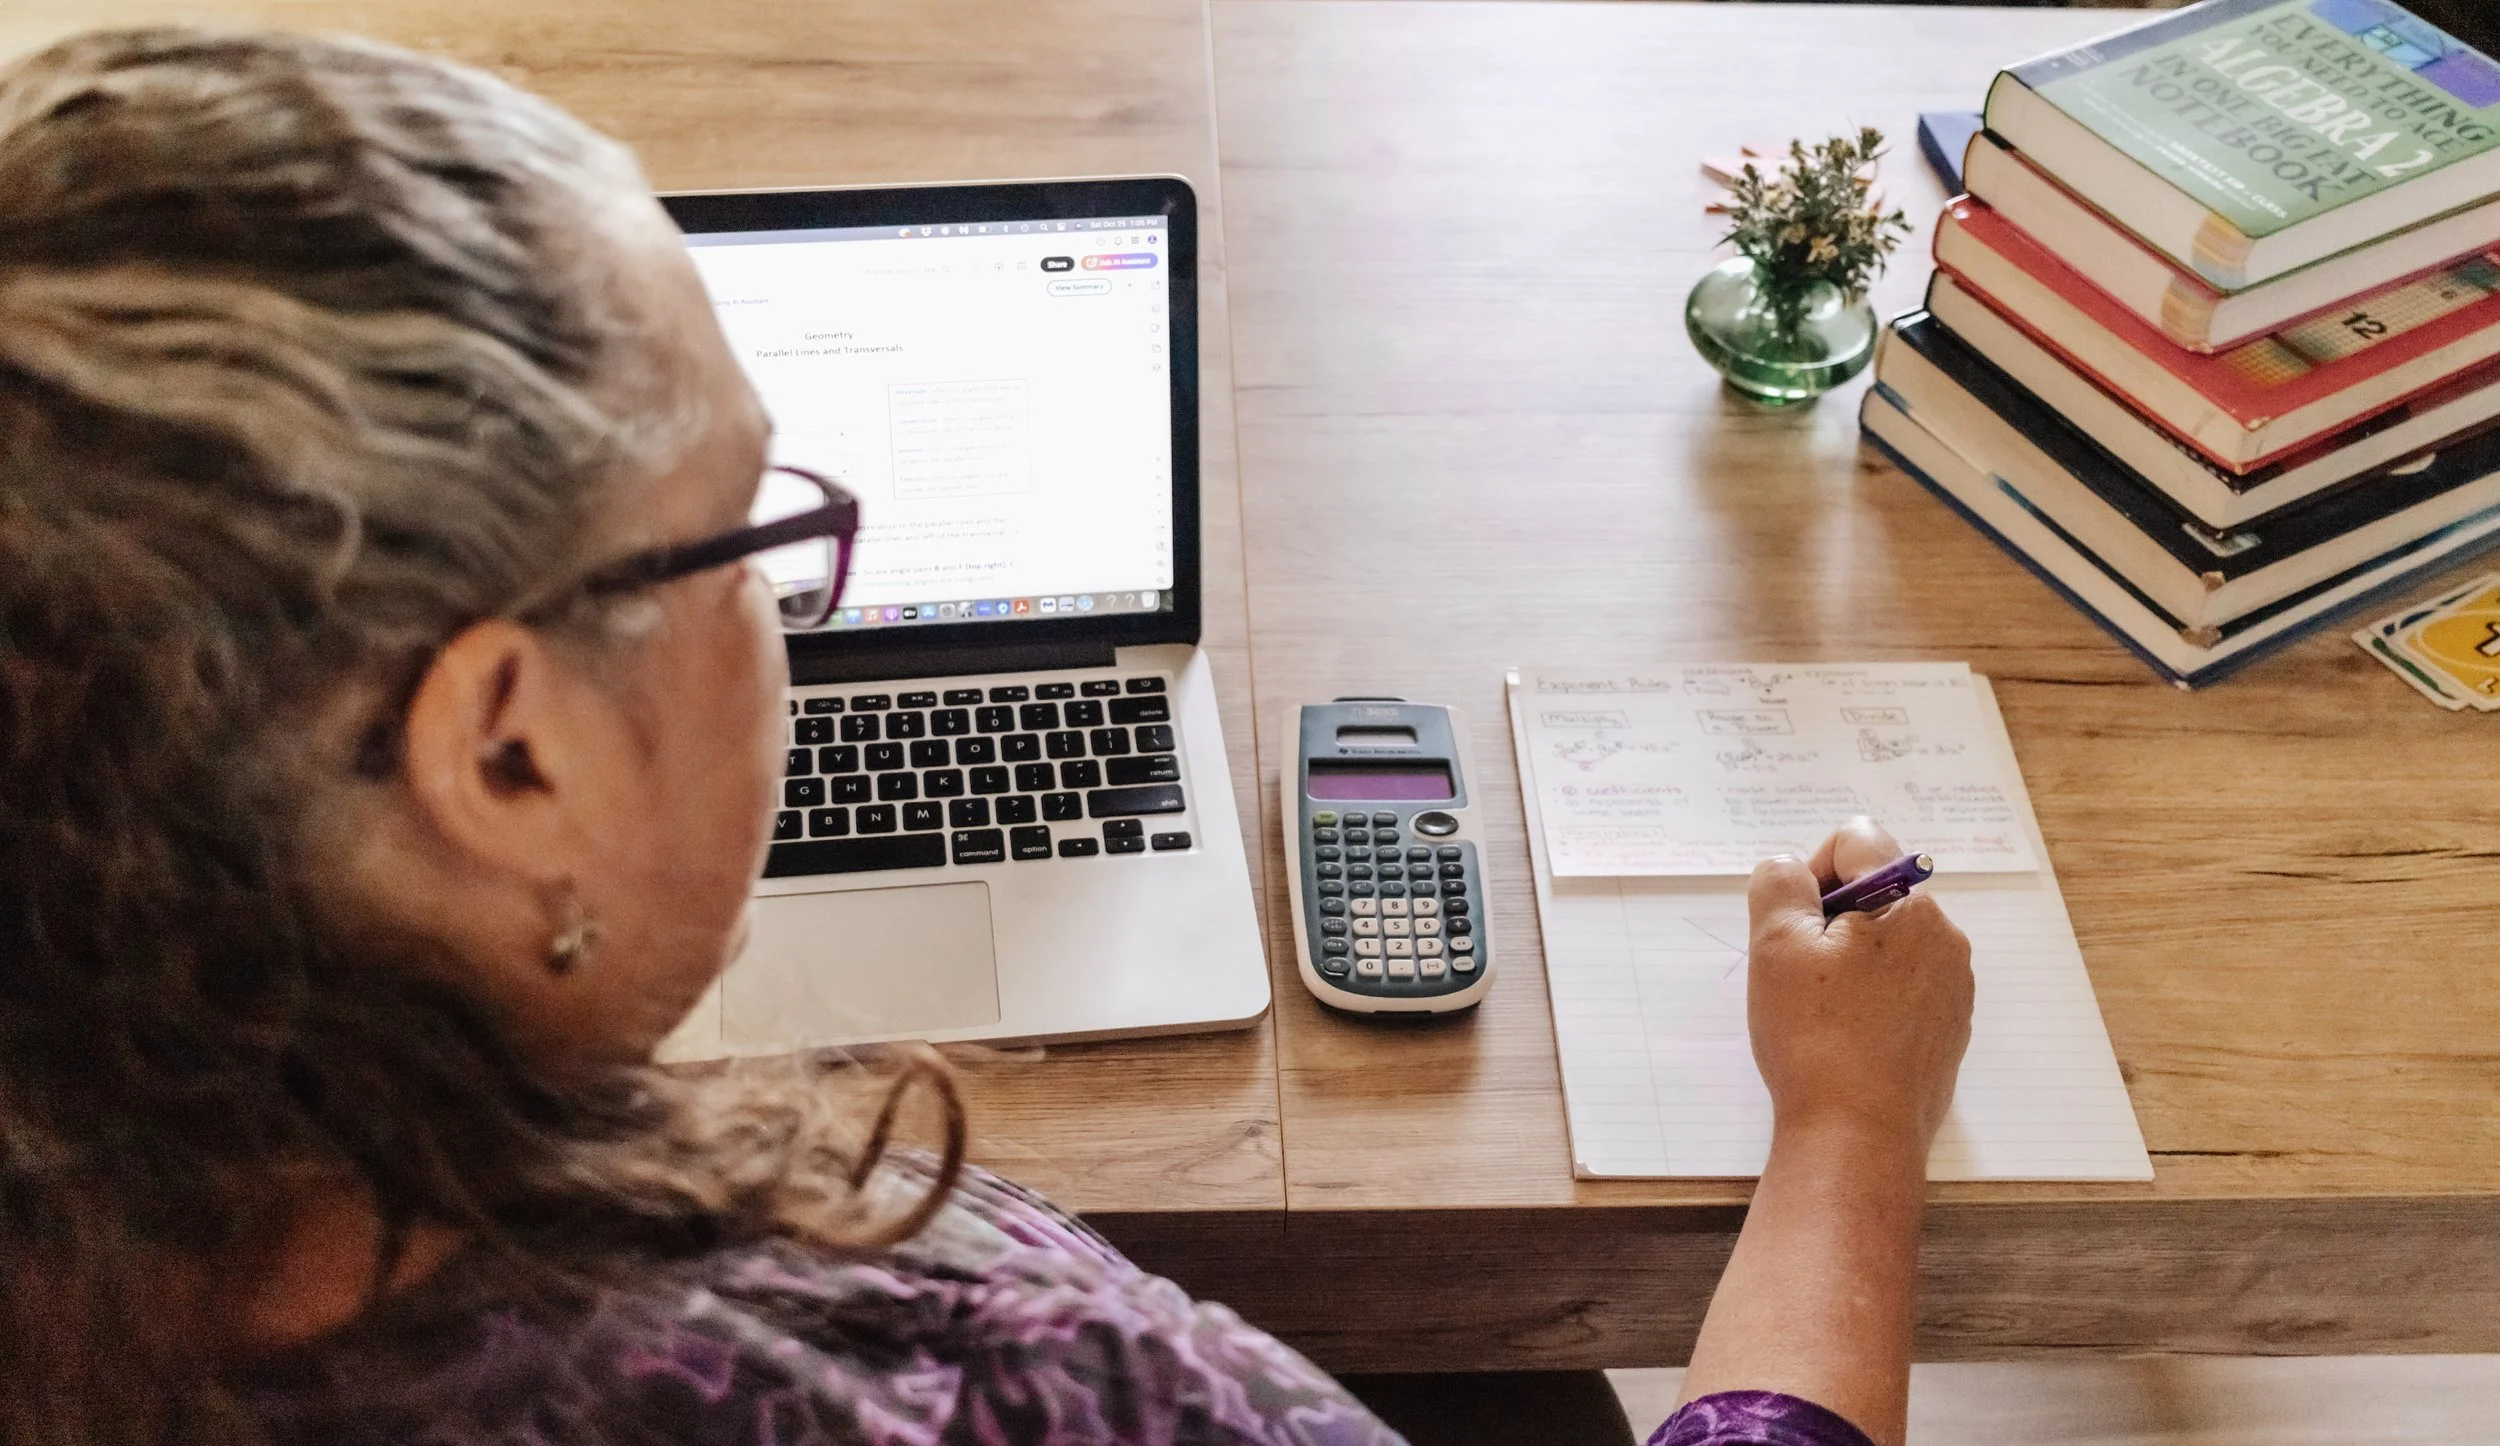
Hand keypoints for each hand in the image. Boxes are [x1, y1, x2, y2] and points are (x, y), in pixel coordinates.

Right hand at [1745, 818, 1973, 1153]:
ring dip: (1850, 959)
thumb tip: (1792, 869)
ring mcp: (1952, 984)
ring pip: (1888, 941)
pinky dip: (1871, 997)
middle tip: (1799, 974)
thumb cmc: (1815, 1039)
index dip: (1812, 872)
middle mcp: (1943, 935)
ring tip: (1822, 1011)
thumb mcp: (1776, 946)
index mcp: (1907, 904)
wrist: (1858, 1135)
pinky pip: (1904, 986)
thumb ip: (1779, 883)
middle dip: (1830, 919)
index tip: (1794, 925)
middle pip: (1875, 891)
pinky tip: (1846, 1036)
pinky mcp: (1949, 1027)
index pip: (1857, 839)